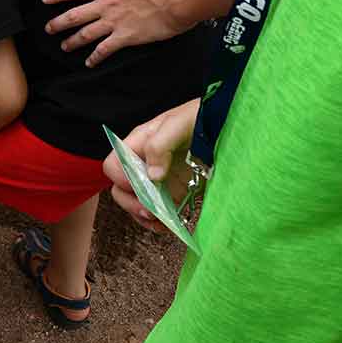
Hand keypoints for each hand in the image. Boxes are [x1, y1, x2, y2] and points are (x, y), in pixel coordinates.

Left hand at [42, 0, 190, 66]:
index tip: (45, 0)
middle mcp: (107, 3)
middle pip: (74, 15)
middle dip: (58, 23)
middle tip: (48, 29)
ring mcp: (114, 21)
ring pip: (85, 34)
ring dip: (72, 42)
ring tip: (63, 47)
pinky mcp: (126, 37)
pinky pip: (104, 50)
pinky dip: (95, 57)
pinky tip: (89, 63)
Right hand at [103, 99, 198, 232]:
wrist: (228, 123)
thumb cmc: (202, 116)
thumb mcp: (180, 123)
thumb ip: (160, 145)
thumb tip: (152, 175)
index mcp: (138, 144)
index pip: (114, 166)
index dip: (122, 179)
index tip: (143, 187)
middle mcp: (143, 163)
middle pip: (120, 189)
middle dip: (132, 203)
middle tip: (151, 211)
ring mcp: (158, 179)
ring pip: (136, 203)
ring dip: (144, 217)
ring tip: (161, 223)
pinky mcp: (174, 191)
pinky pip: (157, 211)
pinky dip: (160, 222)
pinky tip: (169, 225)